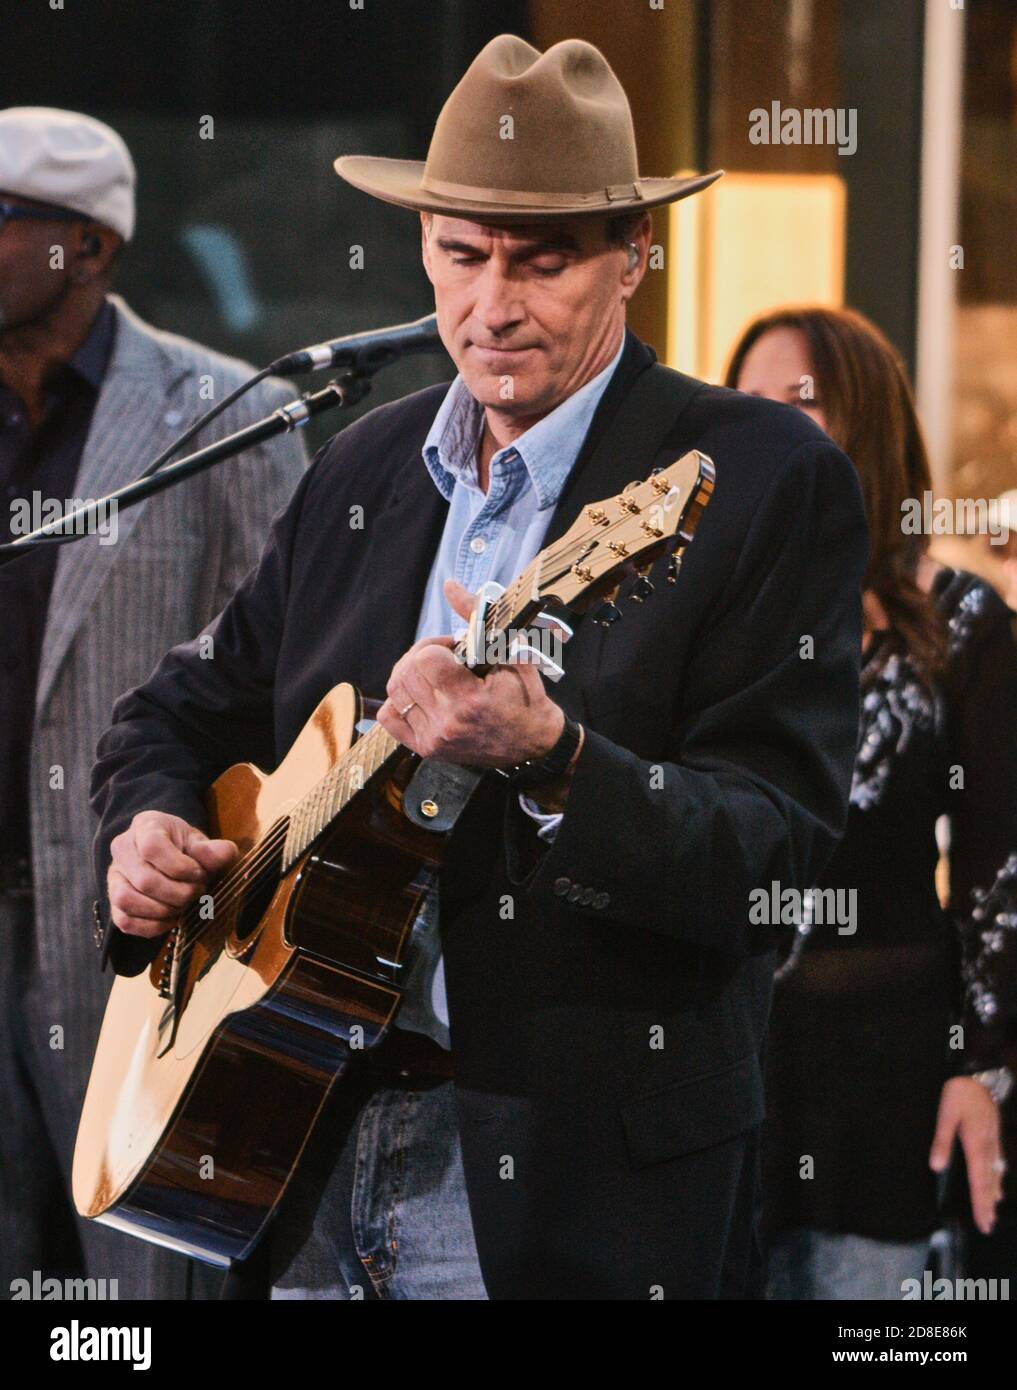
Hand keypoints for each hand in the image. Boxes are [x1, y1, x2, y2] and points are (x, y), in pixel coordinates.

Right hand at [108, 810, 237, 937]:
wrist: (168, 855)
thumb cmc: (184, 847)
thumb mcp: (199, 842)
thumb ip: (212, 849)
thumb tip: (227, 852)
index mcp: (145, 826)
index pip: (152, 847)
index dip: (180, 867)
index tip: (199, 873)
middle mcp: (122, 849)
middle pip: (144, 880)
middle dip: (178, 893)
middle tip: (197, 893)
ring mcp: (114, 876)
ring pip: (127, 900)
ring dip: (162, 910)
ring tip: (183, 906)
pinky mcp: (114, 902)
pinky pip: (125, 921)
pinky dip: (152, 926)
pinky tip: (171, 918)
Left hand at [376, 577, 564, 768]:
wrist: (532, 746)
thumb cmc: (526, 699)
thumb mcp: (510, 654)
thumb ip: (476, 618)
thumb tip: (450, 586)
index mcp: (469, 700)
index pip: (426, 659)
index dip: (436, 644)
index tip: (455, 647)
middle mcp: (447, 722)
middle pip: (406, 672)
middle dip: (422, 655)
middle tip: (444, 657)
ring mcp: (434, 739)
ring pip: (395, 692)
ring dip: (411, 674)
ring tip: (434, 674)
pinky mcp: (427, 749)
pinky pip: (391, 718)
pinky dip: (399, 700)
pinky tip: (420, 694)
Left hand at [929, 1076, 1003, 1234]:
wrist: (979, 1075)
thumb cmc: (959, 1093)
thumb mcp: (946, 1114)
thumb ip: (941, 1140)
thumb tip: (936, 1166)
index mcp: (976, 1144)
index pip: (978, 1180)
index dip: (980, 1202)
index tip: (982, 1221)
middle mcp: (988, 1146)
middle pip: (988, 1181)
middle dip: (987, 1204)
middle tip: (987, 1226)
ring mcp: (993, 1141)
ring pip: (994, 1173)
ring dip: (992, 1193)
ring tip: (992, 1212)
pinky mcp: (993, 1135)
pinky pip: (997, 1162)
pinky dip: (997, 1177)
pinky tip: (998, 1185)